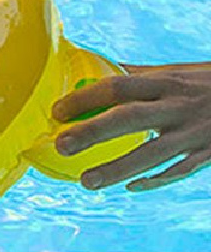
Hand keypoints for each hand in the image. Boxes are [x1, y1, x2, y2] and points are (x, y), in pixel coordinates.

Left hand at [52, 62, 210, 189]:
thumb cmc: (207, 84)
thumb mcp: (175, 73)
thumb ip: (137, 76)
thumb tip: (90, 65)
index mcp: (166, 82)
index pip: (118, 86)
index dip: (86, 98)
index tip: (56, 112)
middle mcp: (178, 106)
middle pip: (130, 119)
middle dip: (93, 133)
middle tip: (60, 146)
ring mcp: (196, 134)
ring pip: (152, 155)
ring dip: (117, 169)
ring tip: (86, 182)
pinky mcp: (210, 155)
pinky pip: (180, 171)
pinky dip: (155, 180)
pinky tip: (131, 186)